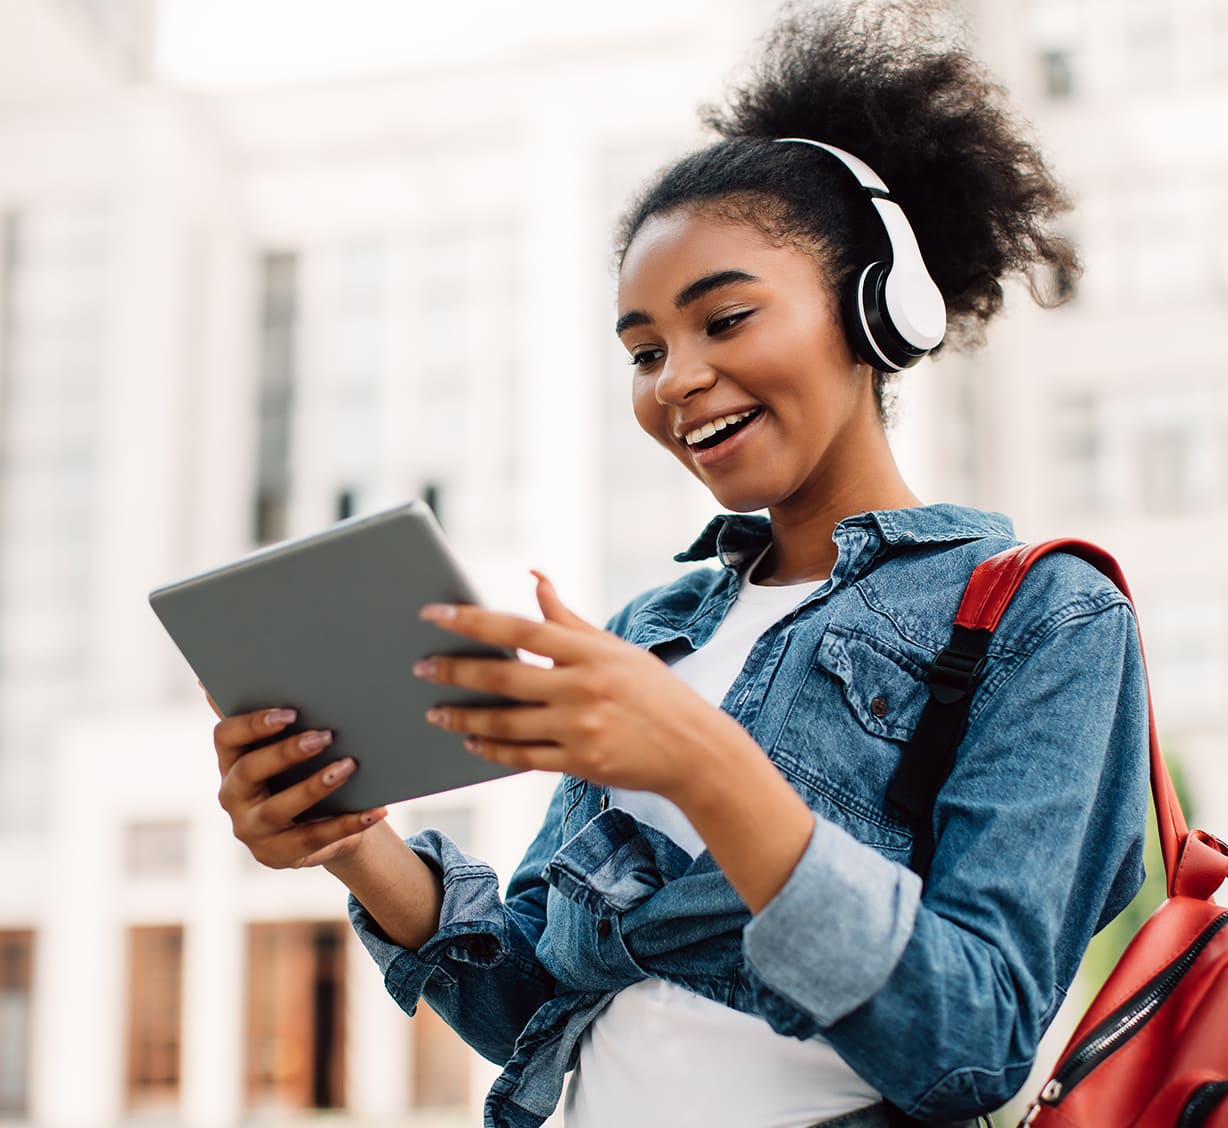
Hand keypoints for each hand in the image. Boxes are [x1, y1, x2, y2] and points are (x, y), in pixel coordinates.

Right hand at [211, 699, 387, 869]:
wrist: (316, 825)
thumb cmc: (300, 770)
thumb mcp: (285, 743)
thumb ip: (271, 714)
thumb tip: (227, 671)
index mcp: (230, 760)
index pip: (225, 736)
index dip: (253, 723)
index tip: (290, 711)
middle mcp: (233, 795)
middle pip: (250, 771)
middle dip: (287, 752)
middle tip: (325, 735)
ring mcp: (252, 829)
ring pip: (279, 809)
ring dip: (315, 786)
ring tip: (349, 765)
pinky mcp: (278, 855)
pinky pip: (314, 839)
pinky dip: (348, 823)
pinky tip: (376, 809)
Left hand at [413, 572, 755, 806]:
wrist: (695, 749)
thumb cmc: (652, 691)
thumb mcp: (616, 649)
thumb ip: (568, 620)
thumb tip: (535, 579)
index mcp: (590, 651)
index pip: (520, 629)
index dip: (473, 621)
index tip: (434, 614)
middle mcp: (583, 688)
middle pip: (504, 678)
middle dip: (455, 672)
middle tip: (419, 667)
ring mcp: (581, 728)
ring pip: (506, 724)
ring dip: (464, 716)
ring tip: (434, 711)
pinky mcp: (581, 763)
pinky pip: (523, 757)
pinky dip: (492, 750)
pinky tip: (470, 740)